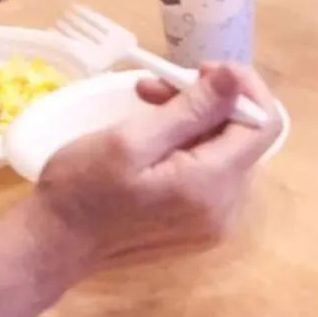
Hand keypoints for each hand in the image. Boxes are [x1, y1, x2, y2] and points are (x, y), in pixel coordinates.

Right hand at [27, 65, 280, 274]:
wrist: (53, 245)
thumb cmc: (82, 189)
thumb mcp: (131, 140)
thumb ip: (190, 110)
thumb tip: (234, 77)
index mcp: (212, 187)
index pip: (264, 124)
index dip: (242, 89)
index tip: (199, 71)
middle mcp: (225, 209)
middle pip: (242, 137)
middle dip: (206, 102)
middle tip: (155, 87)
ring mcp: (212, 222)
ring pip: (224, 152)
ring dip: (192, 120)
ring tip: (145, 104)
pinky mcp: (197, 226)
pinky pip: (209, 173)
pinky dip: (186, 146)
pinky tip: (149, 138)